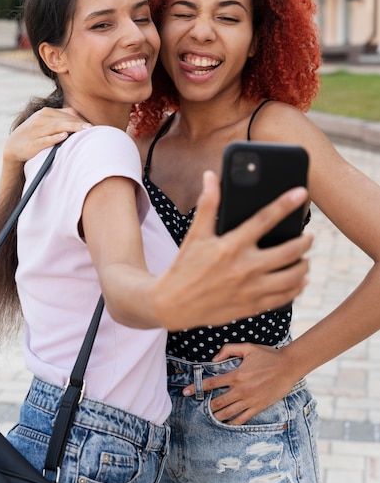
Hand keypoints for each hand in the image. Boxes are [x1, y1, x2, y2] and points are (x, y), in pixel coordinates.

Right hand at [4, 107, 90, 163]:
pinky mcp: (32, 143)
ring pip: (56, 128)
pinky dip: (54, 138)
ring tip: (84, 130)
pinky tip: (64, 136)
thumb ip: (62, 117)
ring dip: (71, 128)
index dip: (81, 121)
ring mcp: (36, 131)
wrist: (14, 146)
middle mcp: (41, 119)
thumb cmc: (36, 133)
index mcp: (46, 113)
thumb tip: (79, 115)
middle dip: (78, 124)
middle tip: (92, 128)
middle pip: (64, 120)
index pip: (68, 115)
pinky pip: (45, 140)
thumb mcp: (47, 122)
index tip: (93, 127)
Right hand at [153, 172, 311, 329]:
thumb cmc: (185, 266)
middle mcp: (244, 268)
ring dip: (304, 266)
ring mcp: (250, 290)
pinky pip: (284, 298)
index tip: (301, 193)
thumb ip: (207, 204)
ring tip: (305, 258)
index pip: (264, 219)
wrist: (174, 305)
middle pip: (289, 251)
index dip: (285, 203)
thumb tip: (210, 176)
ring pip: (292, 277)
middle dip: (305, 241)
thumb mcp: (195, 234)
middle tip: (309, 236)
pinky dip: (297, 288)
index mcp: (231, 246)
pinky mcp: (252, 307)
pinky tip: (300, 281)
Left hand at [182, 343, 296, 423]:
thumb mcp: (247, 347)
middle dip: (207, 405)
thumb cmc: (268, 355)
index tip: (186, 391)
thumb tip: (213, 359)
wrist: (288, 366)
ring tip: (210, 416)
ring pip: (228, 412)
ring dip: (217, 415)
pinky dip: (232, 422)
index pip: (212, 383)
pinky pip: (242, 418)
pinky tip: (226, 423)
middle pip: (218, 401)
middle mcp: (241, 390)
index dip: (197, 387)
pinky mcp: (258, 407)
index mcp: (236, 375)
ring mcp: (250, 400)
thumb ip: (228, 350)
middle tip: (199, 407)